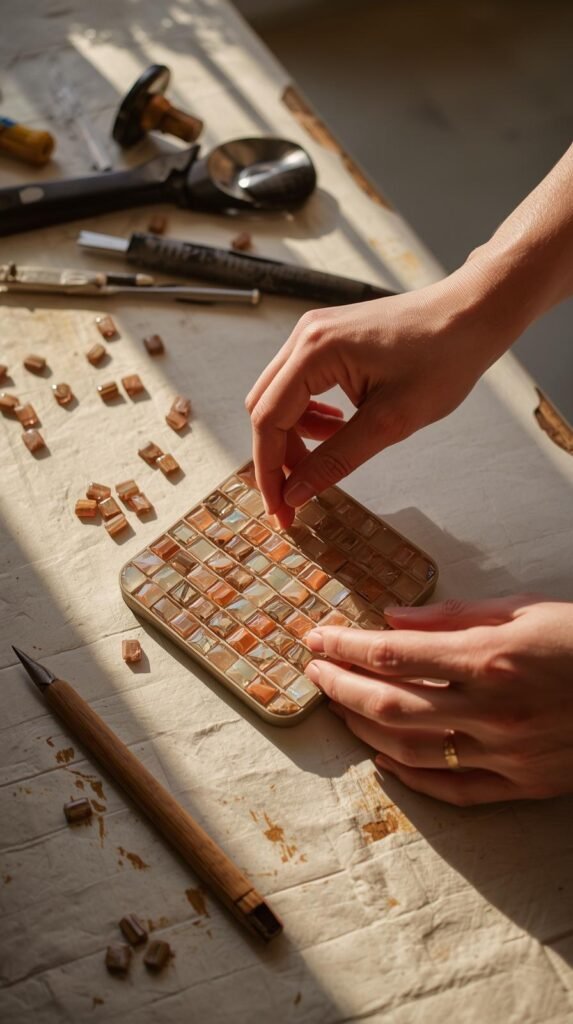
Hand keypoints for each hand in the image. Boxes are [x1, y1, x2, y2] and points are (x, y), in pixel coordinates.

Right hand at [245, 262, 515, 527]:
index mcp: (315, 350)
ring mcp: (315, 333)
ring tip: (330, 454)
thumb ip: (337, 459)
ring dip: (296, 436)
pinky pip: (300, 384)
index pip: (268, 419)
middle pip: (265, 408)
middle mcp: (306, 335)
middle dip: (278, 456)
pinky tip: (338, 427)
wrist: (473, 314)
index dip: (270, 470)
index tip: (281, 509)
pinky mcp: (329, 338)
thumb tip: (297, 491)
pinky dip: (310, 414)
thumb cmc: (444, 357)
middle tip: (298, 495)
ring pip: (280, 398)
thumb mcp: (391, 421)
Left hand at [304, 595, 572, 804]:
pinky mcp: (522, 784)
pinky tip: (382, 758)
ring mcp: (506, 754)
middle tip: (315, 670)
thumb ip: (453, 617)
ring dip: (363, 726)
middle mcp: (492, 711)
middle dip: (340, 685)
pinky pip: (452, 789)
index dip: (345, 646)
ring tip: (339, 705)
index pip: (393, 655)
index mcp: (489, 659)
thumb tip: (392, 619)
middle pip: (389, 705)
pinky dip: (408, 776)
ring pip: (410, 749)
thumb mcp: (523, 610)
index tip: (316, 638)